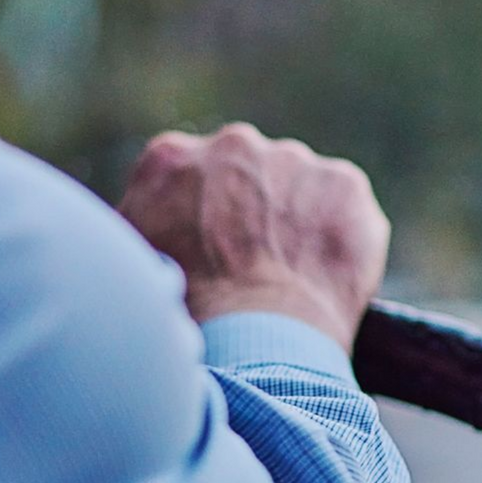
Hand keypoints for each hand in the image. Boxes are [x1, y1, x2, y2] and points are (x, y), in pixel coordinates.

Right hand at [119, 124, 389, 349]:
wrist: (252, 338)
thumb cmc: (186, 312)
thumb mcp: (134, 261)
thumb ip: (144, 223)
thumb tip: (146, 228)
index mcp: (172, 157)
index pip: (194, 177)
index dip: (208, 217)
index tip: (219, 250)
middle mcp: (233, 144)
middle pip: (250, 174)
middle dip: (255, 211)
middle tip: (258, 264)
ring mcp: (294, 160)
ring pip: (301, 187)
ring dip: (301, 220)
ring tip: (293, 275)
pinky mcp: (344, 183)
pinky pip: (347, 206)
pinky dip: (343, 235)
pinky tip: (325, 274)